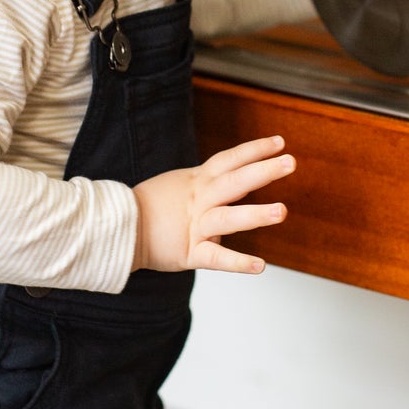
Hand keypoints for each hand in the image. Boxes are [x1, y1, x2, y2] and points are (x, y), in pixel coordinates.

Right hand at [133, 135, 294, 275]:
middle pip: (235, 181)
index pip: (230, 159)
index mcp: (197, 181)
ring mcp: (195, 226)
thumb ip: (211, 185)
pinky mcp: (189, 252)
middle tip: (290, 162)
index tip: (279, 143)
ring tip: (282, 211)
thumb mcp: (181, 184)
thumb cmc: (150, 206)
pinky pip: (217, 258)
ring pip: (229, 218)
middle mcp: (199, 200)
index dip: (255, 150)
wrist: (119, 228)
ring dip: (256, 214)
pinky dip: (238, 262)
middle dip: (264, 171)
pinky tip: (260, 265)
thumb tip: (240, 185)